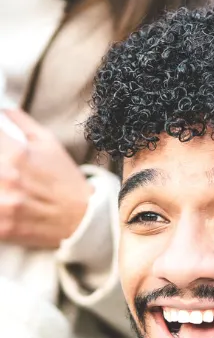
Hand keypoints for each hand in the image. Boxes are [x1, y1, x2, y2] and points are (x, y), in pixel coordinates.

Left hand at [0, 110, 90, 248]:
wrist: (82, 219)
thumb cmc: (65, 180)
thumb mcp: (49, 145)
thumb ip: (21, 123)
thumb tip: (2, 109)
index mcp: (17, 154)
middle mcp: (6, 177)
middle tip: (2, 171)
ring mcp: (3, 205)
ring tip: (3, 184)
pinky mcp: (1, 228)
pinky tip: (3, 203)